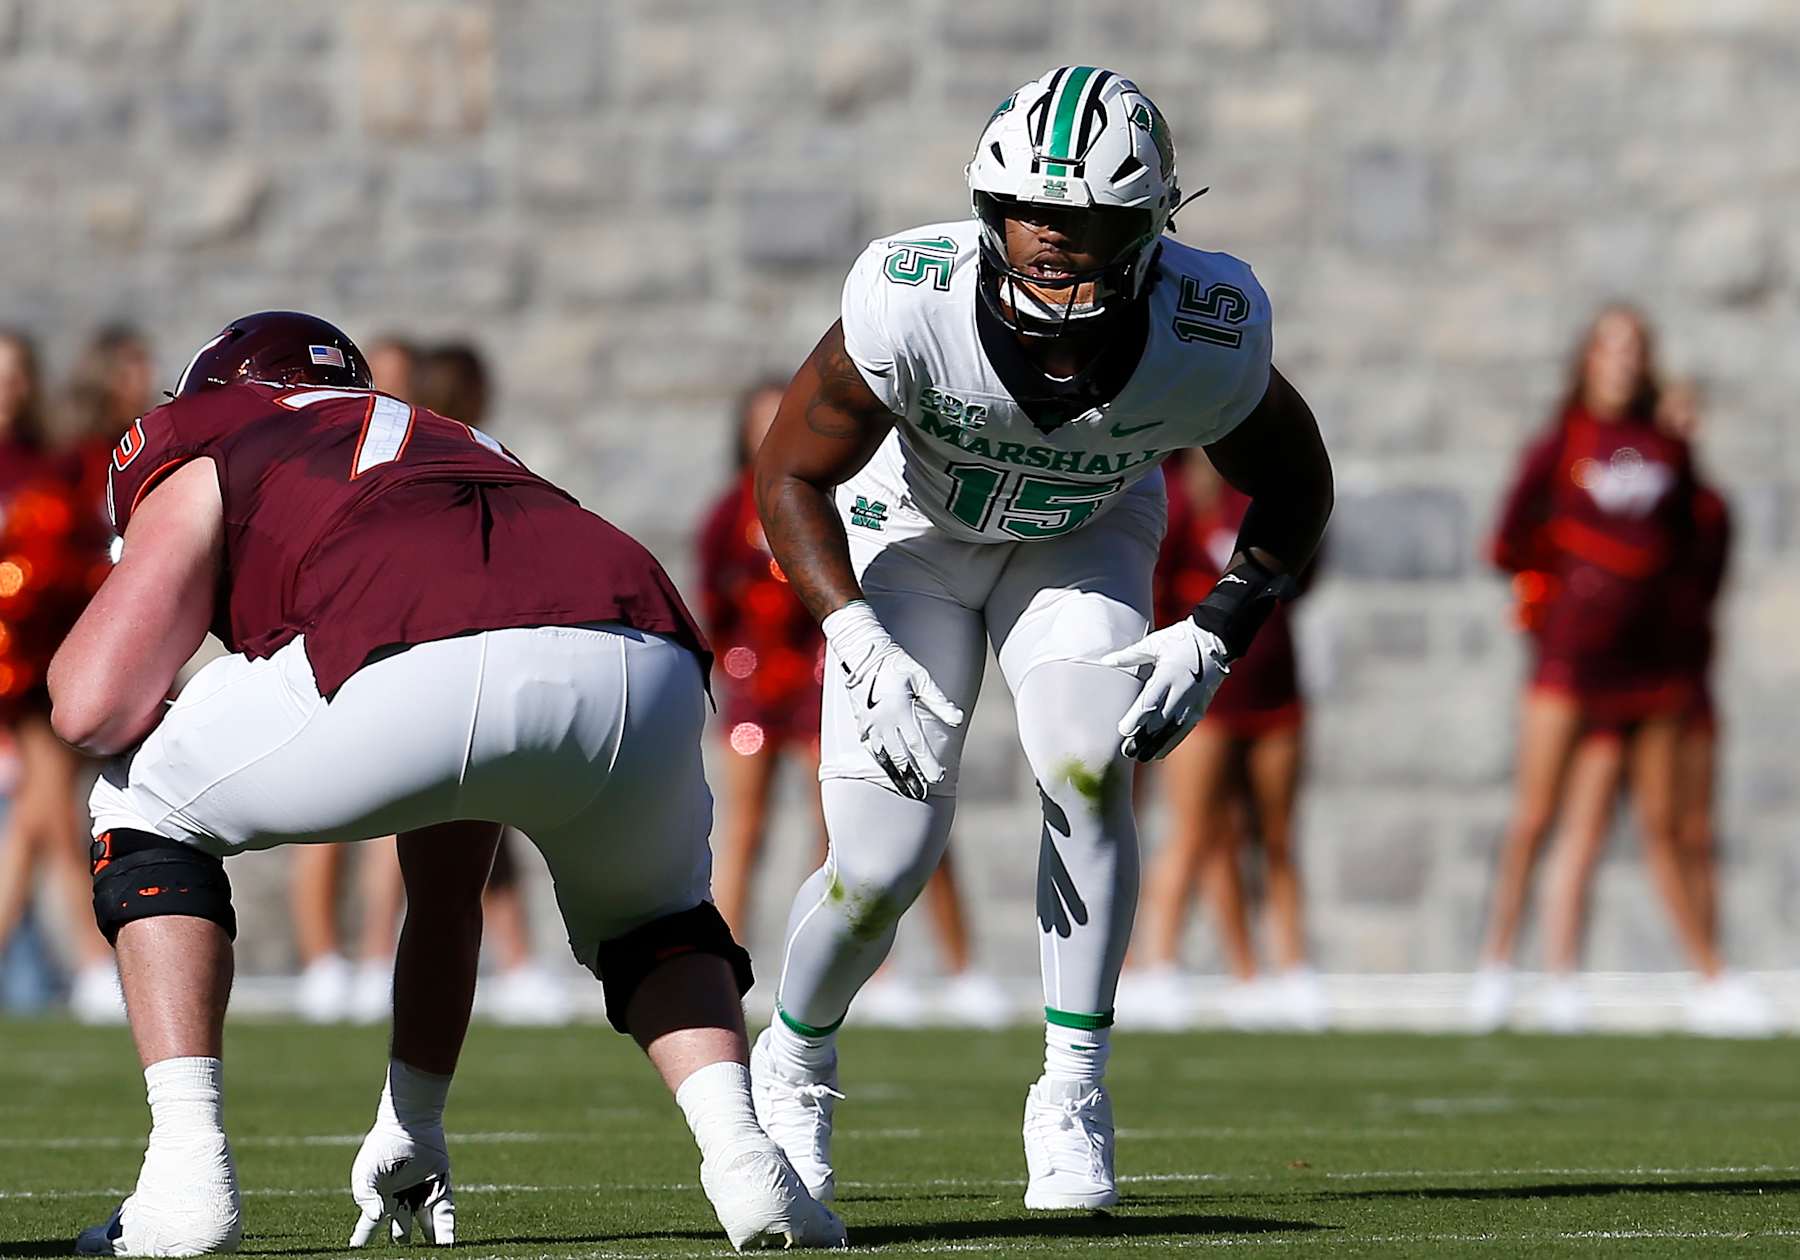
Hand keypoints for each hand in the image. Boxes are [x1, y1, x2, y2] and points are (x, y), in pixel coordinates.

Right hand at [349, 1120, 454, 1245]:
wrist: (407, 1125)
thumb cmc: (382, 1147)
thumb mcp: (365, 1173)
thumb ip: (364, 1197)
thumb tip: (375, 1218)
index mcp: (379, 1201)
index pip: (368, 1230)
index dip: (362, 1243)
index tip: (356, 1256)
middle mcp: (401, 1202)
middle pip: (400, 1234)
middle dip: (400, 1248)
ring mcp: (422, 1197)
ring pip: (426, 1229)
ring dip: (426, 1245)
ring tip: (430, 1259)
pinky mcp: (440, 1189)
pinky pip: (444, 1215)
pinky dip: (445, 1231)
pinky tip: (446, 1246)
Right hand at [823, 601, 963, 799]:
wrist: (863, 654)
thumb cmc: (897, 664)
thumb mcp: (922, 679)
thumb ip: (939, 702)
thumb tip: (958, 720)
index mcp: (900, 711)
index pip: (917, 745)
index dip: (928, 764)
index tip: (938, 778)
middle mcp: (884, 722)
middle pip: (901, 757)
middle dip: (913, 777)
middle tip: (923, 793)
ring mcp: (870, 724)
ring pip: (884, 757)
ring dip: (896, 775)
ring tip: (907, 790)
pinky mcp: (861, 723)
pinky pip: (871, 749)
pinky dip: (881, 762)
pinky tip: (888, 772)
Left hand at [1099, 620, 1229, 761]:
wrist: (1215, 641)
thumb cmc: (1179, 641)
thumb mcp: (1154, 643)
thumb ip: (1130, 655)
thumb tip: (1105, 661)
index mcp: (1168, 674)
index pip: (1150, 701)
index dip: (1137, 718)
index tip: (1124, 730)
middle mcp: (1182, 691)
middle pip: (1160, 721)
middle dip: (1143, 738)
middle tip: (1126, 751)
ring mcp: (1193, 702)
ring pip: (1172, 730)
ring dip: (1156, 745)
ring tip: (1140, 757)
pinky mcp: (1200, 708)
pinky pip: (1184, 730)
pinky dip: (1171, 742)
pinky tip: (1158, 753)